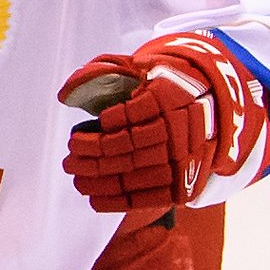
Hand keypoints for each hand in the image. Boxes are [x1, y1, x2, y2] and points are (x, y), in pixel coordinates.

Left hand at [58, 34, 269, 215]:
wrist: (206, 113)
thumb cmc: (157, 91)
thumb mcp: (135, 70)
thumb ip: (99, 73)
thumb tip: (64, 94)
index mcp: (169, 94)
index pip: (136, 112)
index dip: (111, 122)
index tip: (86, 131)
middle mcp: (180, 128)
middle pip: (129, 144)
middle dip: (93, 155)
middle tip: (69, 160)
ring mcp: (184, 158)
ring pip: (135, 171)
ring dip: (100, 179)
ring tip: (76, 178)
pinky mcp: (184, 184)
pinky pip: (148, 196)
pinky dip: (118, 199)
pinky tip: (94, 198)